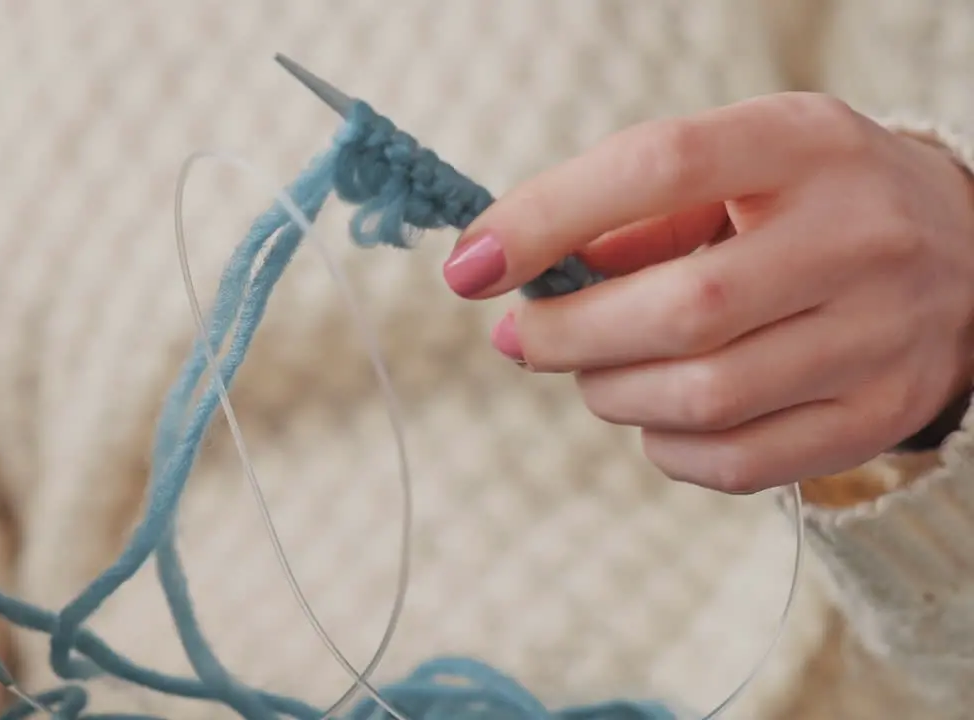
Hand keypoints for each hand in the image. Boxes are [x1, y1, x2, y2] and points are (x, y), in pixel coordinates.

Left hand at [444, 93, 973, 492]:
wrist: (967, 253)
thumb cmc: (808, 202)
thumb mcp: (737, 165)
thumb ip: (631, 212)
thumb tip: (514, 275)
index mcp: (806, 146)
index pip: (659, 167)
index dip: (546, 218)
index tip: (471, 266)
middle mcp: (858, 237)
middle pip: (680, 309)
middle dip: (566, 336)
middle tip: (521, 336)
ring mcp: (879, 335)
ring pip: (701, 397)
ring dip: (609, 392)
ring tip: (594, 368)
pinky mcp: (878, 413)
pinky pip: (736, 461)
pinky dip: (664, 448)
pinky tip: (652, 416)